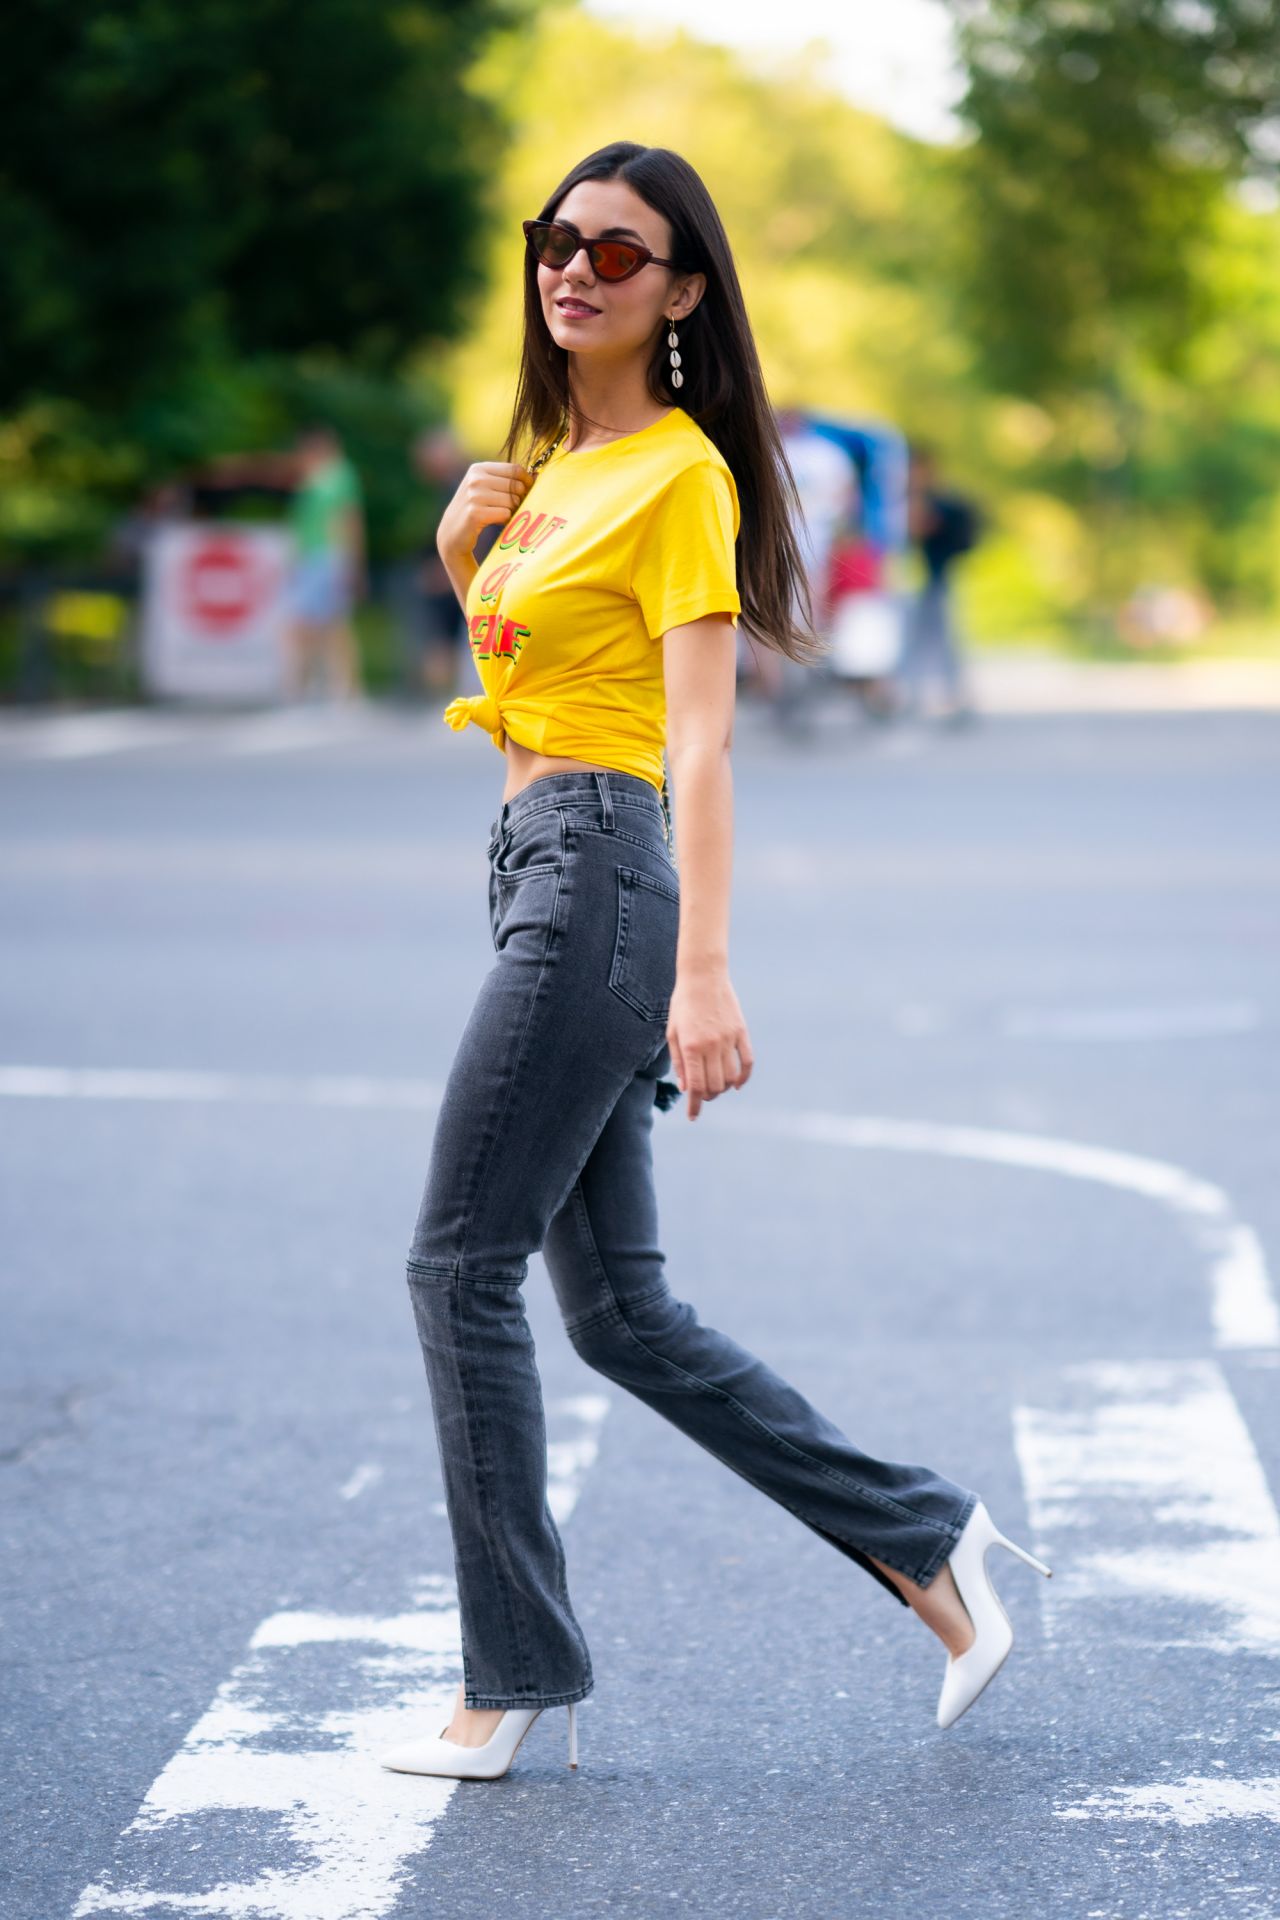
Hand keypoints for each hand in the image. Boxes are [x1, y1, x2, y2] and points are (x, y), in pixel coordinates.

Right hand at [437, 460, 534, 562]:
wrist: (452, 533)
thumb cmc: (476, 510)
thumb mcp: (486, 489)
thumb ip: (507, 480)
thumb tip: (537, 475)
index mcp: (478, 469)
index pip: (515, 469)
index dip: (527, 481)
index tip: (528, 492)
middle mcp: (475, 479)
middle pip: (515, 486)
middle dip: (519, 499)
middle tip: (512, 508)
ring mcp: (474, 495)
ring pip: (512, 501)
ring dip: (511, 511)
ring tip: (500, 515)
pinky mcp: (475, 513)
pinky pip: (505, 514)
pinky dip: (505, 520)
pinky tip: (495, 522)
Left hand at [666, 968, 753, 1120]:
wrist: (703, 976)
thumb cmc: (683, 1004)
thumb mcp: (672, 1032)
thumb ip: (678, 1061)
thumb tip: (685, 1087)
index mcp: (691, 1047)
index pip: (695, 1086)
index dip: (694, 1106)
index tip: (693, 1116)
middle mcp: (711, 1046)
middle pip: (714, 1086)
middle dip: (707, 1096)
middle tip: (702, 1094)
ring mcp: (728, 1040)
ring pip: (731, 1078)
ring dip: (723, 1088)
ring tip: (716, 1087)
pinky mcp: (741, 1033)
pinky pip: (747, 1063)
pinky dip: (743, 1077)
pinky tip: (737, 1084)